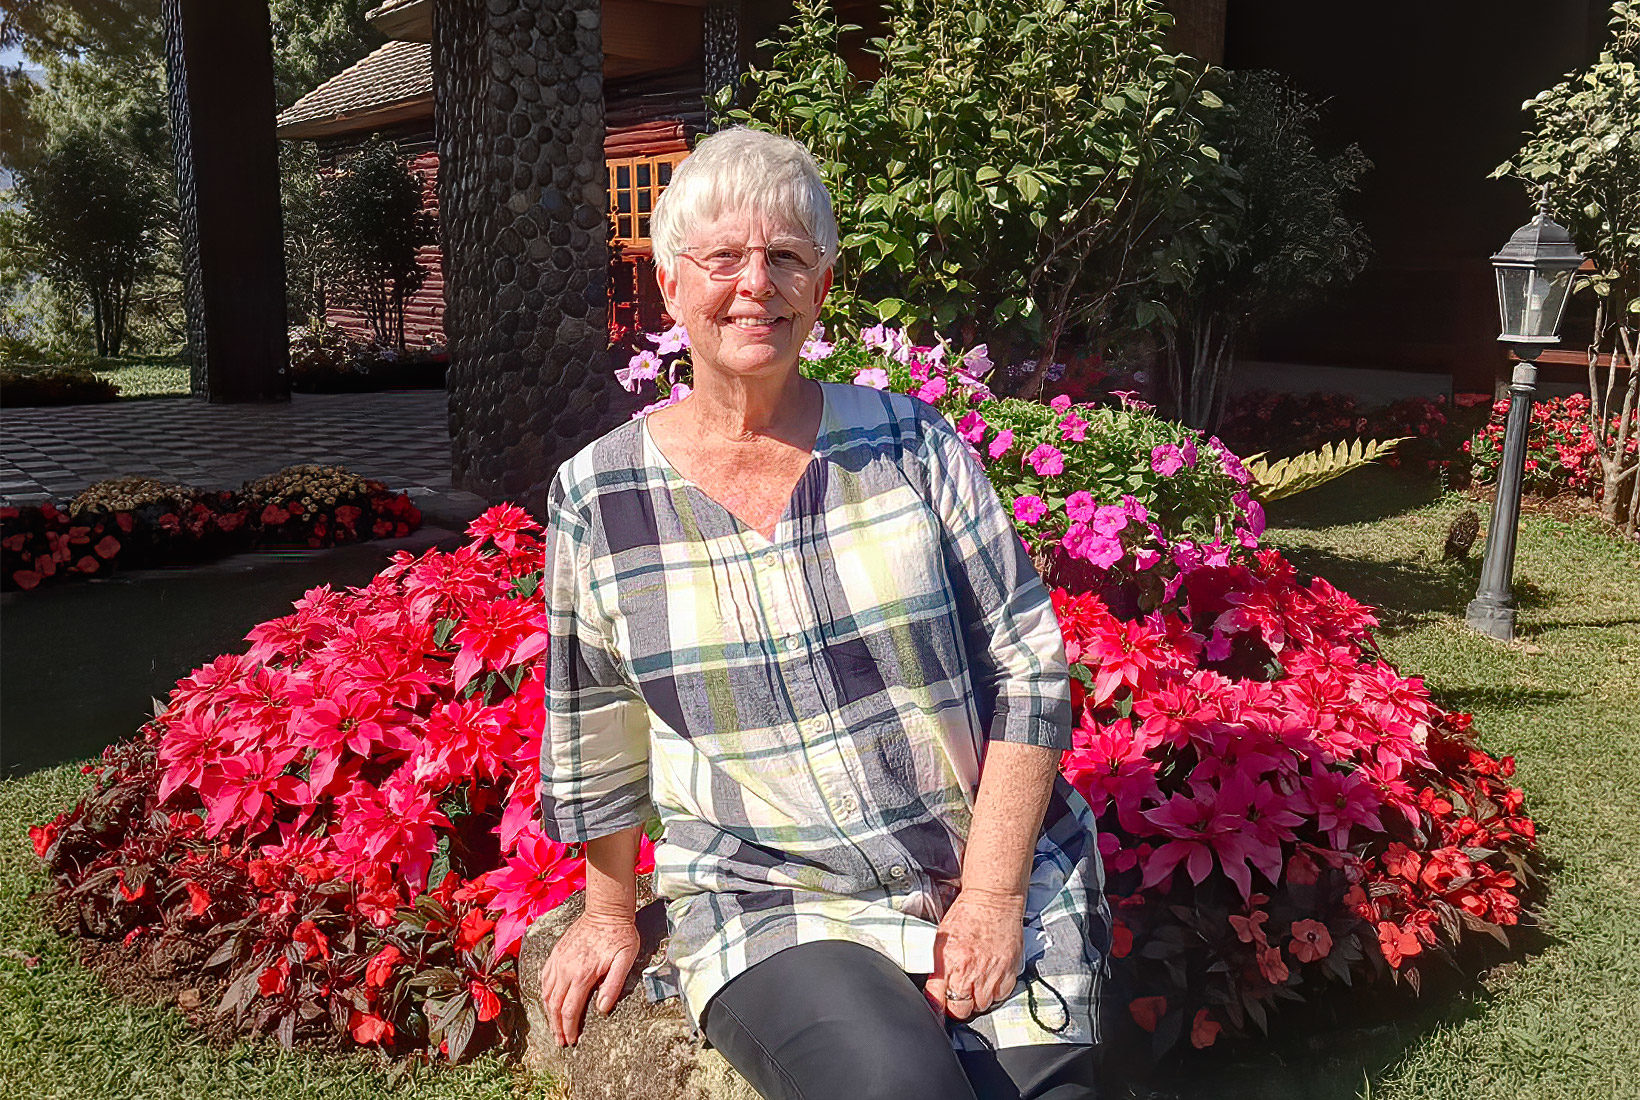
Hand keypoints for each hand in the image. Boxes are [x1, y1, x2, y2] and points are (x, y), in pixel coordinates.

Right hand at [539, 910, 640, 1046]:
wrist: (606, 910)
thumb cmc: (620, 935)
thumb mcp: (625, 960)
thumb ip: (613, 985)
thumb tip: (602, 1009)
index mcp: (582, 974)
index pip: (569, 1010)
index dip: (569, 1028)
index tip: (571, 1040)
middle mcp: (565, 968)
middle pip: (554, 1005)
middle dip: (556, 1026)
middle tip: (560, 1041)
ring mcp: (558, 960)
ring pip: (546, 993)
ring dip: (548, 1013)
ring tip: (554, 1026)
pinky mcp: (556, 952)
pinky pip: (544, 977)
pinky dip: (544, 993)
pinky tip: (548, 1000)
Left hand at [922, 888, 1024, 1020]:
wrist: (993, 899)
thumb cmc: (966, 914)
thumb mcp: (941, 939)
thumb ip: (938, 967)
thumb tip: (934, 990)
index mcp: (947, 962)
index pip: (937, 1001)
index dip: (937, 1010)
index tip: (938, 1015)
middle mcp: (968, 972)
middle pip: (960, 1009)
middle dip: (958, 1005)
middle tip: (959, 994)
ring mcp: (990, 974)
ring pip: (981, 1006)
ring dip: (977, 999)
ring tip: (976, 982)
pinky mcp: (1008, 972)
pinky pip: (1000, 996)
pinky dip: (995, 992)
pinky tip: (990, 977)